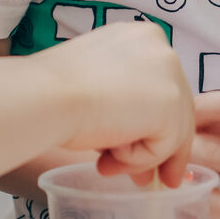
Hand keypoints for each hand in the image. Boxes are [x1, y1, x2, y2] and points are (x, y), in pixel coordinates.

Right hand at [40, 21, 195, 185]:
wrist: (45, 96)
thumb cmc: (54, 91)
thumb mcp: (98, 86)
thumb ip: (124, 99)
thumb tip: (137, 136)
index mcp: (142, 38)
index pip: (161, 88)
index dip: (153, 123)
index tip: (139, 147)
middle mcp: (163, 49)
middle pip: (174, 109)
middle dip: (158, 149)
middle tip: (143, 181)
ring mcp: (171, 75)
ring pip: (171, 132)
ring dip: (140, 159)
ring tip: (107, 168)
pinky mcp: (172, 104)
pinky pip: (164, 147)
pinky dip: (137, 160)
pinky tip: (109, 156)